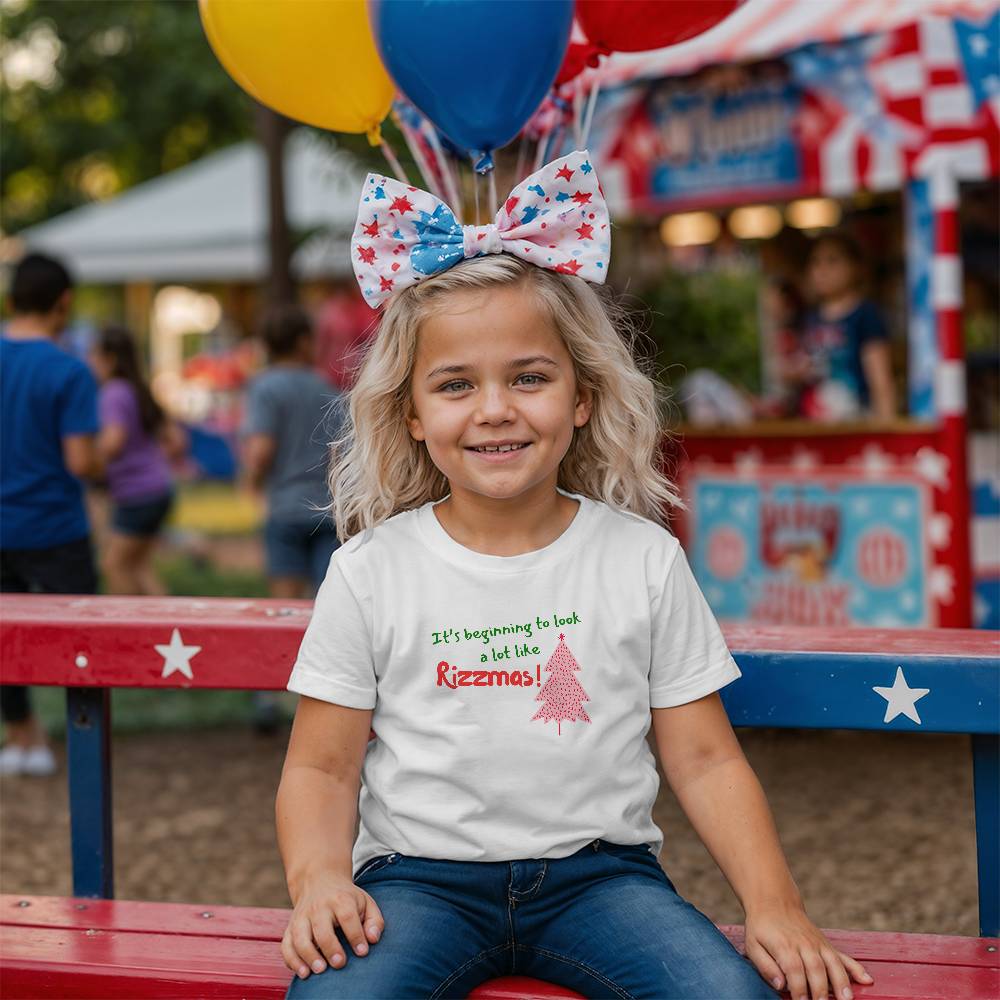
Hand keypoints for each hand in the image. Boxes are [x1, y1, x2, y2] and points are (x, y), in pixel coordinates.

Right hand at [281, 869, 384, 979]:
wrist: (319, 881)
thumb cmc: (346, 898)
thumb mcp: (365, 902)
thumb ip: (374, 920)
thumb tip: (373, 939)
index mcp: (340, 899)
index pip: (347, 916)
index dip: (355, 935)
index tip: (362, 952)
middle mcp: (318, 907)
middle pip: (321, 928)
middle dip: (330, 947)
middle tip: (340, 964)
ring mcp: (302, 917)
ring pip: (299, 937)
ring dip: (308, 955)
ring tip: (320, 970)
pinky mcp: (290, 927)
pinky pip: (286, 945)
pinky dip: (292, 960)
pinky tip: (303, 972)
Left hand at [744, 901, 873, 999]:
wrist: (774, 902)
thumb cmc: (762, 927)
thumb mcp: (752, 945)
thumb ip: (765, 966)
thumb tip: (780, 985)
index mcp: (784, 946)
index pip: (794, 970)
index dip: (799, 988)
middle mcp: (804, 945)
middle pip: (816, 969)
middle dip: (821, 991)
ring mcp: (818, 944)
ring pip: (833, 963)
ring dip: (841, 982)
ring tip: (846, 999)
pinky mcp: (826, 944)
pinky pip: (844, 956)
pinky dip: (856, 968)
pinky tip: (867, 979)